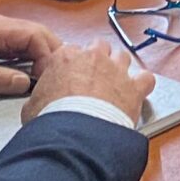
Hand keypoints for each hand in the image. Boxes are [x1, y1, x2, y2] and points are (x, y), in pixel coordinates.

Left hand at [0, 12, 63, 98]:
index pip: (34, 35)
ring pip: (26, 39)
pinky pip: (13, 46)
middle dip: (50, 53)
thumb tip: (27, 83)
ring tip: (48, 78)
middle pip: (35, 33)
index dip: (49, 56)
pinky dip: (26, 58)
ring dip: (39, 56)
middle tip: (57, 77)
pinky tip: (29, 74)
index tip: (50, 78)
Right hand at [25, 36, 153, 124]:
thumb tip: (38, 103)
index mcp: (66, 57)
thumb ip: (39, 96)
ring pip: (123, 57)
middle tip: (93, 78)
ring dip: (120, 68)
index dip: (72, 64)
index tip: (72, 76)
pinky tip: (138, 92)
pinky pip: (146, 78)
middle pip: (99, 47)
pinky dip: (143, 84)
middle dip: (98, 60)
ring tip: (115, 84)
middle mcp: (93, 58)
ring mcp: (116, 70)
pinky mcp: (134, 88)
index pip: (71, 51)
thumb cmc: (52, 118)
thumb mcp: (33, 105)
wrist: (75, 133)